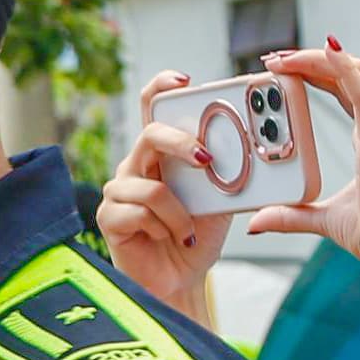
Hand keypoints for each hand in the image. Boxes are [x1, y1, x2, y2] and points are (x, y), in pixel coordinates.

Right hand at [90, 69, 233, 325]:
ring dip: (179, 213)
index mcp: (160, 154)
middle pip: (150, 135)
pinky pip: (139, 212)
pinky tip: (171, 239)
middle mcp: (135, 166)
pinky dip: (165, 228)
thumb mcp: (220, 199)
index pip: (153, 107)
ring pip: (151, 186)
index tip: (184, 79)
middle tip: (207, 161)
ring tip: (188, 231)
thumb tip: (249, 149)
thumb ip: (225, 173)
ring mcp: (118, 191)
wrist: (181, 280)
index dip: (162, 87)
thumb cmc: (196, 236)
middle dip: (182, 144)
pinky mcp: (109, 218)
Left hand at [251, 47, 359, 305]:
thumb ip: (292, 215)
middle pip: (350, 73)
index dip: (316, 71)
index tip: (282, 68)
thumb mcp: (325, 219)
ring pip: (357, 73)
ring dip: (318, 59)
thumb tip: (259, 222)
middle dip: (310, 59)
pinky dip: (345, 70)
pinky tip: (328, 53)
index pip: (344, 88)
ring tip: (282, 58)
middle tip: (273, 59)